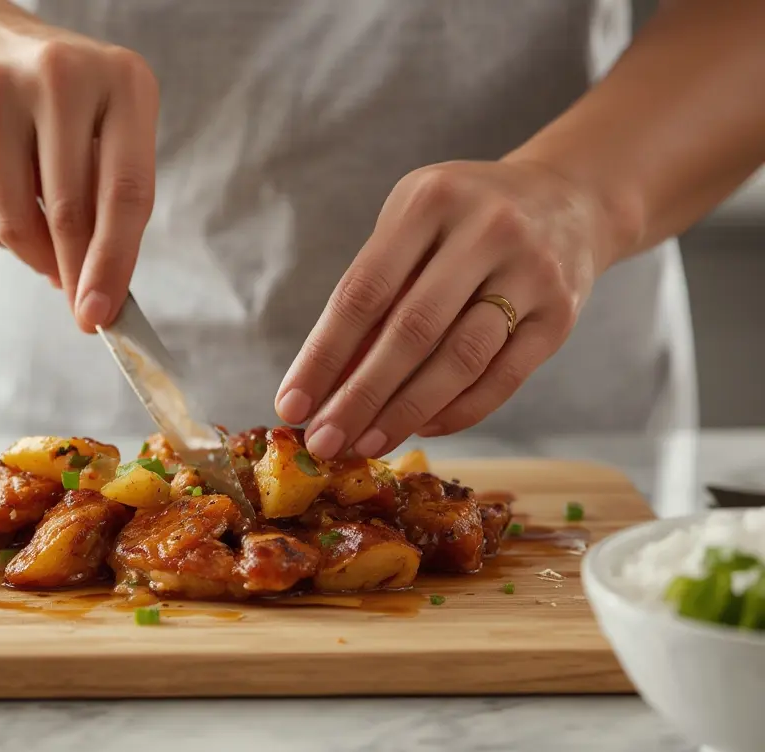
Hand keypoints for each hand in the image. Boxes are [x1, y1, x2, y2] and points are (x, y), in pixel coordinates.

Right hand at [0, 0, 158, 330]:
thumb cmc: (55, 99)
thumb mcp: (105, 124)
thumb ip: (112, 196)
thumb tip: (99, 289)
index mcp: (120, 80)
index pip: (125, 191)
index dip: (114, 262)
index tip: (101, 315)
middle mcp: (58, 76)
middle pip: (69, 213)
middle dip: (73, 273)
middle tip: (78, 306)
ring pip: (12, 219)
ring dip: (31, 254)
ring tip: (42, 251)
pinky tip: (4, 214)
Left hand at [276, 159, 614, 460]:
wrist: (569, 199)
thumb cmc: (463, 220)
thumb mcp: (411, 226)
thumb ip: (373, 292)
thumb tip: (326, 382)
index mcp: (431, 200)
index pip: (363, 292)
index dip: (323, 356)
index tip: (290, 405)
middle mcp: (486, 229)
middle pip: (411, 331)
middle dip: (359, 396)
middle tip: (324, 441)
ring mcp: (532, 271)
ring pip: (460, 359)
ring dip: (406, 412)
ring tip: (366, 443)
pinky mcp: (561, 314)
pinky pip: (503, 378)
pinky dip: (458, 411)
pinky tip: (422, 428)